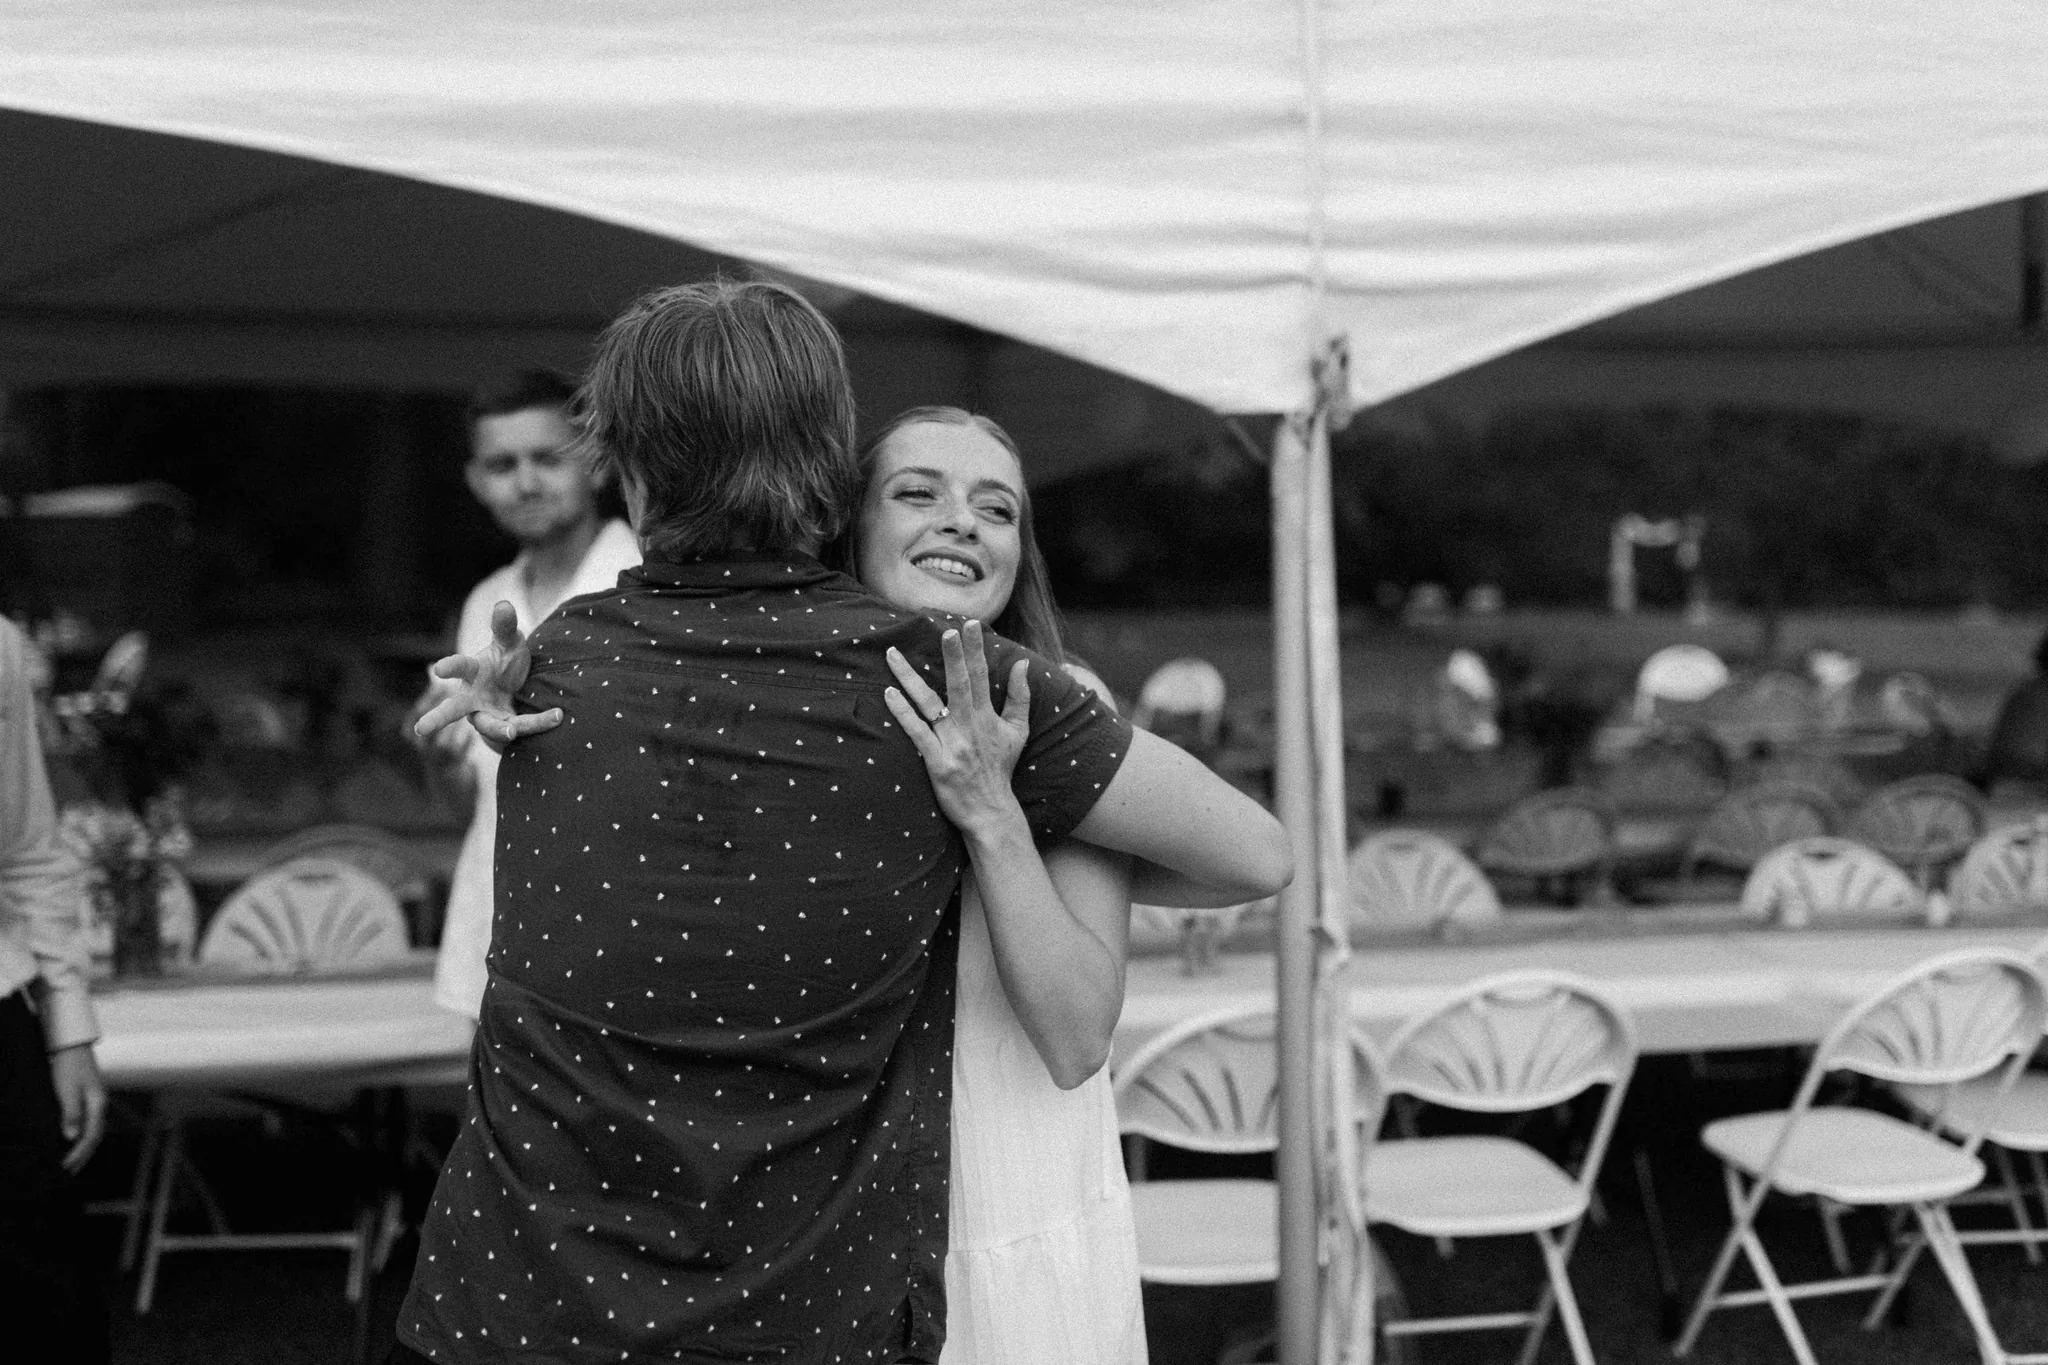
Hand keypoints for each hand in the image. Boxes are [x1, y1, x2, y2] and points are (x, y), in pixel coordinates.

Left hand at [49, 1043, 105, 1173]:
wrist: (71, 1046)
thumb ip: (71, 1114)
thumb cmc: (68, 1067)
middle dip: (83, 1156)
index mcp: (97, 1104)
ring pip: (93, 1130)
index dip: (79, 1154)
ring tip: (72, 1162)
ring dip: (83, 1148)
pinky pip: (88, 1123)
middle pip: (95, 1136)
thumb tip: (71, 1138)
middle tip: (69, 1172)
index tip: (65, 1167)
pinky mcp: (88, 1098)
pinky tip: (72, 1140)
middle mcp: (99, 1104)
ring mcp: (95, 1101)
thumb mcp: (67, 1091)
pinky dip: (81, 1136)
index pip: (91, 1137)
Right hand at [410, 601, 563, 751]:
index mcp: (472, 672)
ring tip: (511, 732)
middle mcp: (473, 698)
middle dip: (437, 718)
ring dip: (499, 730)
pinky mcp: (505, 728)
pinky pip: (520, 727)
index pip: (460, 667)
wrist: (520, 688)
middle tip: (421, 729)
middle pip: (452, 709)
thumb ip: (505, 626)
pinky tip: (556, 715)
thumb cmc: (506, 661)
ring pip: (488, 727)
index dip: (450, 667)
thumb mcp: (510, 642)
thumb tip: (504, 605)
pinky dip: (539, 722)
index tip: (438, 669)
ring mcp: (487, 716)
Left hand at [884, 620, 1031, 837]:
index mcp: (987, 716)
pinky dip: (902, 712)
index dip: (975, 650)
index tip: (970, 625)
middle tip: (947, 631)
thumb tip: (1021, 663)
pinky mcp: (936, 761)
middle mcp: (969, 726)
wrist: (990, 810)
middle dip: (954, 657)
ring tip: (892, 654)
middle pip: (960, 684)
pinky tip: (889, 693)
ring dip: (910, 677)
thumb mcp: (1018, 731)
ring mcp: (952, 743)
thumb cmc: (1001, 767)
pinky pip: (916, 732)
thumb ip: (1020, 696)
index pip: (982, 676)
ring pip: (928, 703)